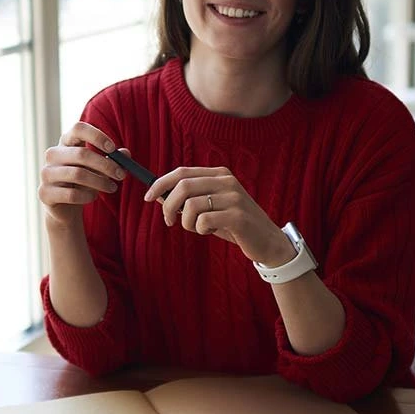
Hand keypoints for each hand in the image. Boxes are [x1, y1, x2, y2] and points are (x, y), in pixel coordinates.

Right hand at [38, 121, 126, 227]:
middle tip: (122, 175)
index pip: (78, 128)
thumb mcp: (100, 168)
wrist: (64, 206)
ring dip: (100, 182)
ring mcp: (46, 173)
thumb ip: (113, 160)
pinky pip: (71, 194)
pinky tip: (93, 197)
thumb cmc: (84, 181)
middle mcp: (53, 154)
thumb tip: (126, 153)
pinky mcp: (45, 193)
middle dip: (106, 165)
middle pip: (81, 154)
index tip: (112, 148)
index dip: (97, 136)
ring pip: (78, 174)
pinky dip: (87, 196)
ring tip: (112, 187)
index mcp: (66, 142)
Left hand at [144, 166, 295, 265]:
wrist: (266, 240)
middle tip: (169, 221)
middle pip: (183, 186)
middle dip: (168, 205)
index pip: (181, 172)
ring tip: (198, 228)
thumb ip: (188, 198)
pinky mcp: (238, 216)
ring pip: (191, 206)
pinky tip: (211, 231)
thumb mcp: (210, 207)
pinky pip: (204, 221)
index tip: (148, 197)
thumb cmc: (233, 224)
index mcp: (219, 174)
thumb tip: (157, 194)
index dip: (160, 183)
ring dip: (187, 222)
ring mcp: (234, 198)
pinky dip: (201, 229)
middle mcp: (227, 181)